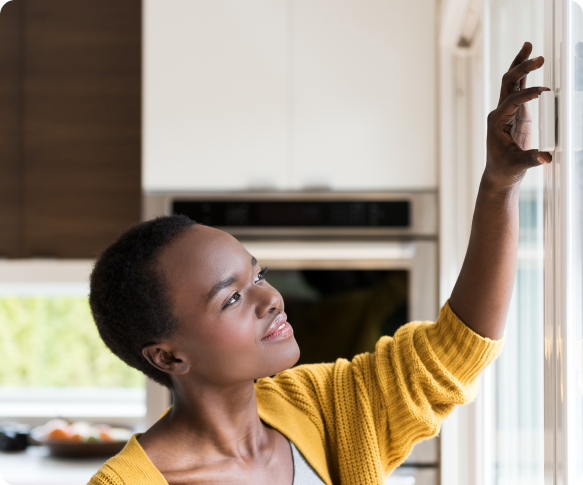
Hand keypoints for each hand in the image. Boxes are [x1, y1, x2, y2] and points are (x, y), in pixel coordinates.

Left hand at [484, 42, 552, 191]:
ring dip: (520, 64)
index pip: (511, 101)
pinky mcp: (516, 112)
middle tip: (538, 58)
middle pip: (508, 83)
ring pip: (511, 81)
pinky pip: (519, 88)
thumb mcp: (519, 165)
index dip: (526, 95)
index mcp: (497, 122)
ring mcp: (507, 110)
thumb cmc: (506, 169)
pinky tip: (532, 60)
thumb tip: (547, 157)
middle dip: (521, 69)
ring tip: (528, 44)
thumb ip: (532, 159)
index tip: (543, 91)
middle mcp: (499, 112)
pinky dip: (525, 75)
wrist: (500, 174)